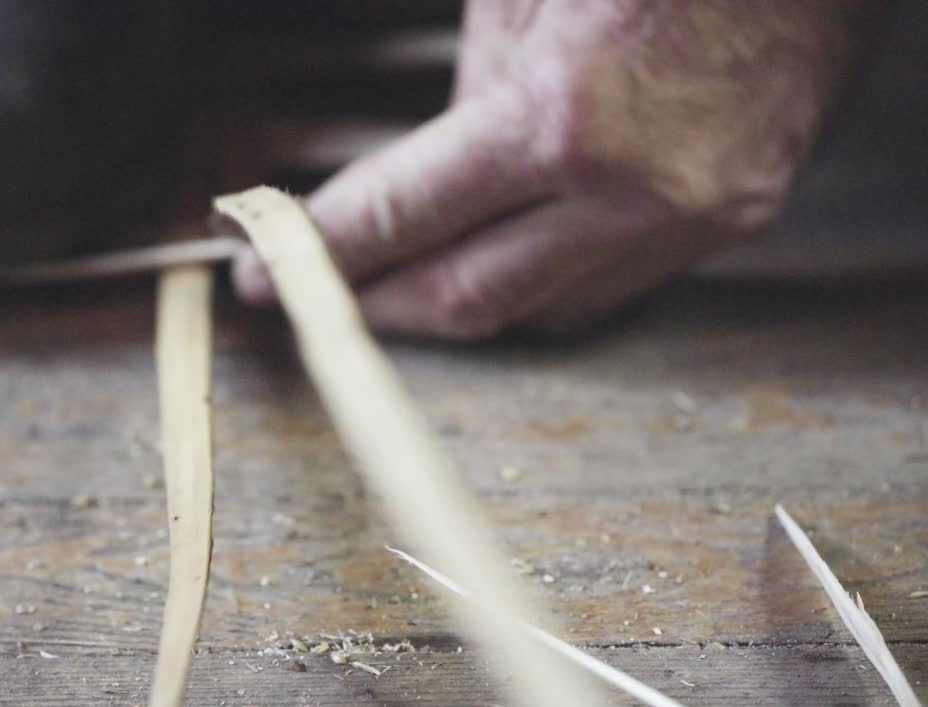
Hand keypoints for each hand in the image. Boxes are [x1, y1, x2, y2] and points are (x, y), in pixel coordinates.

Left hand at [234, 0, 864, 338]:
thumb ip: (467, 98)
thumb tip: (430, 181)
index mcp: (563, 120)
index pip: (408, 217)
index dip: (326, 252)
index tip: (266, 272)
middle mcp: (633, 192)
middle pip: (471, 297)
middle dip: (382, 304)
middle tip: (326, 296)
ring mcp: (696, 218)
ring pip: (548, 310)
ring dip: (466, 300)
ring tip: (409, 282)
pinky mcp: (739, 219)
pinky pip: (618, 286)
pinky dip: (547, 282)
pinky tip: (512, 260)